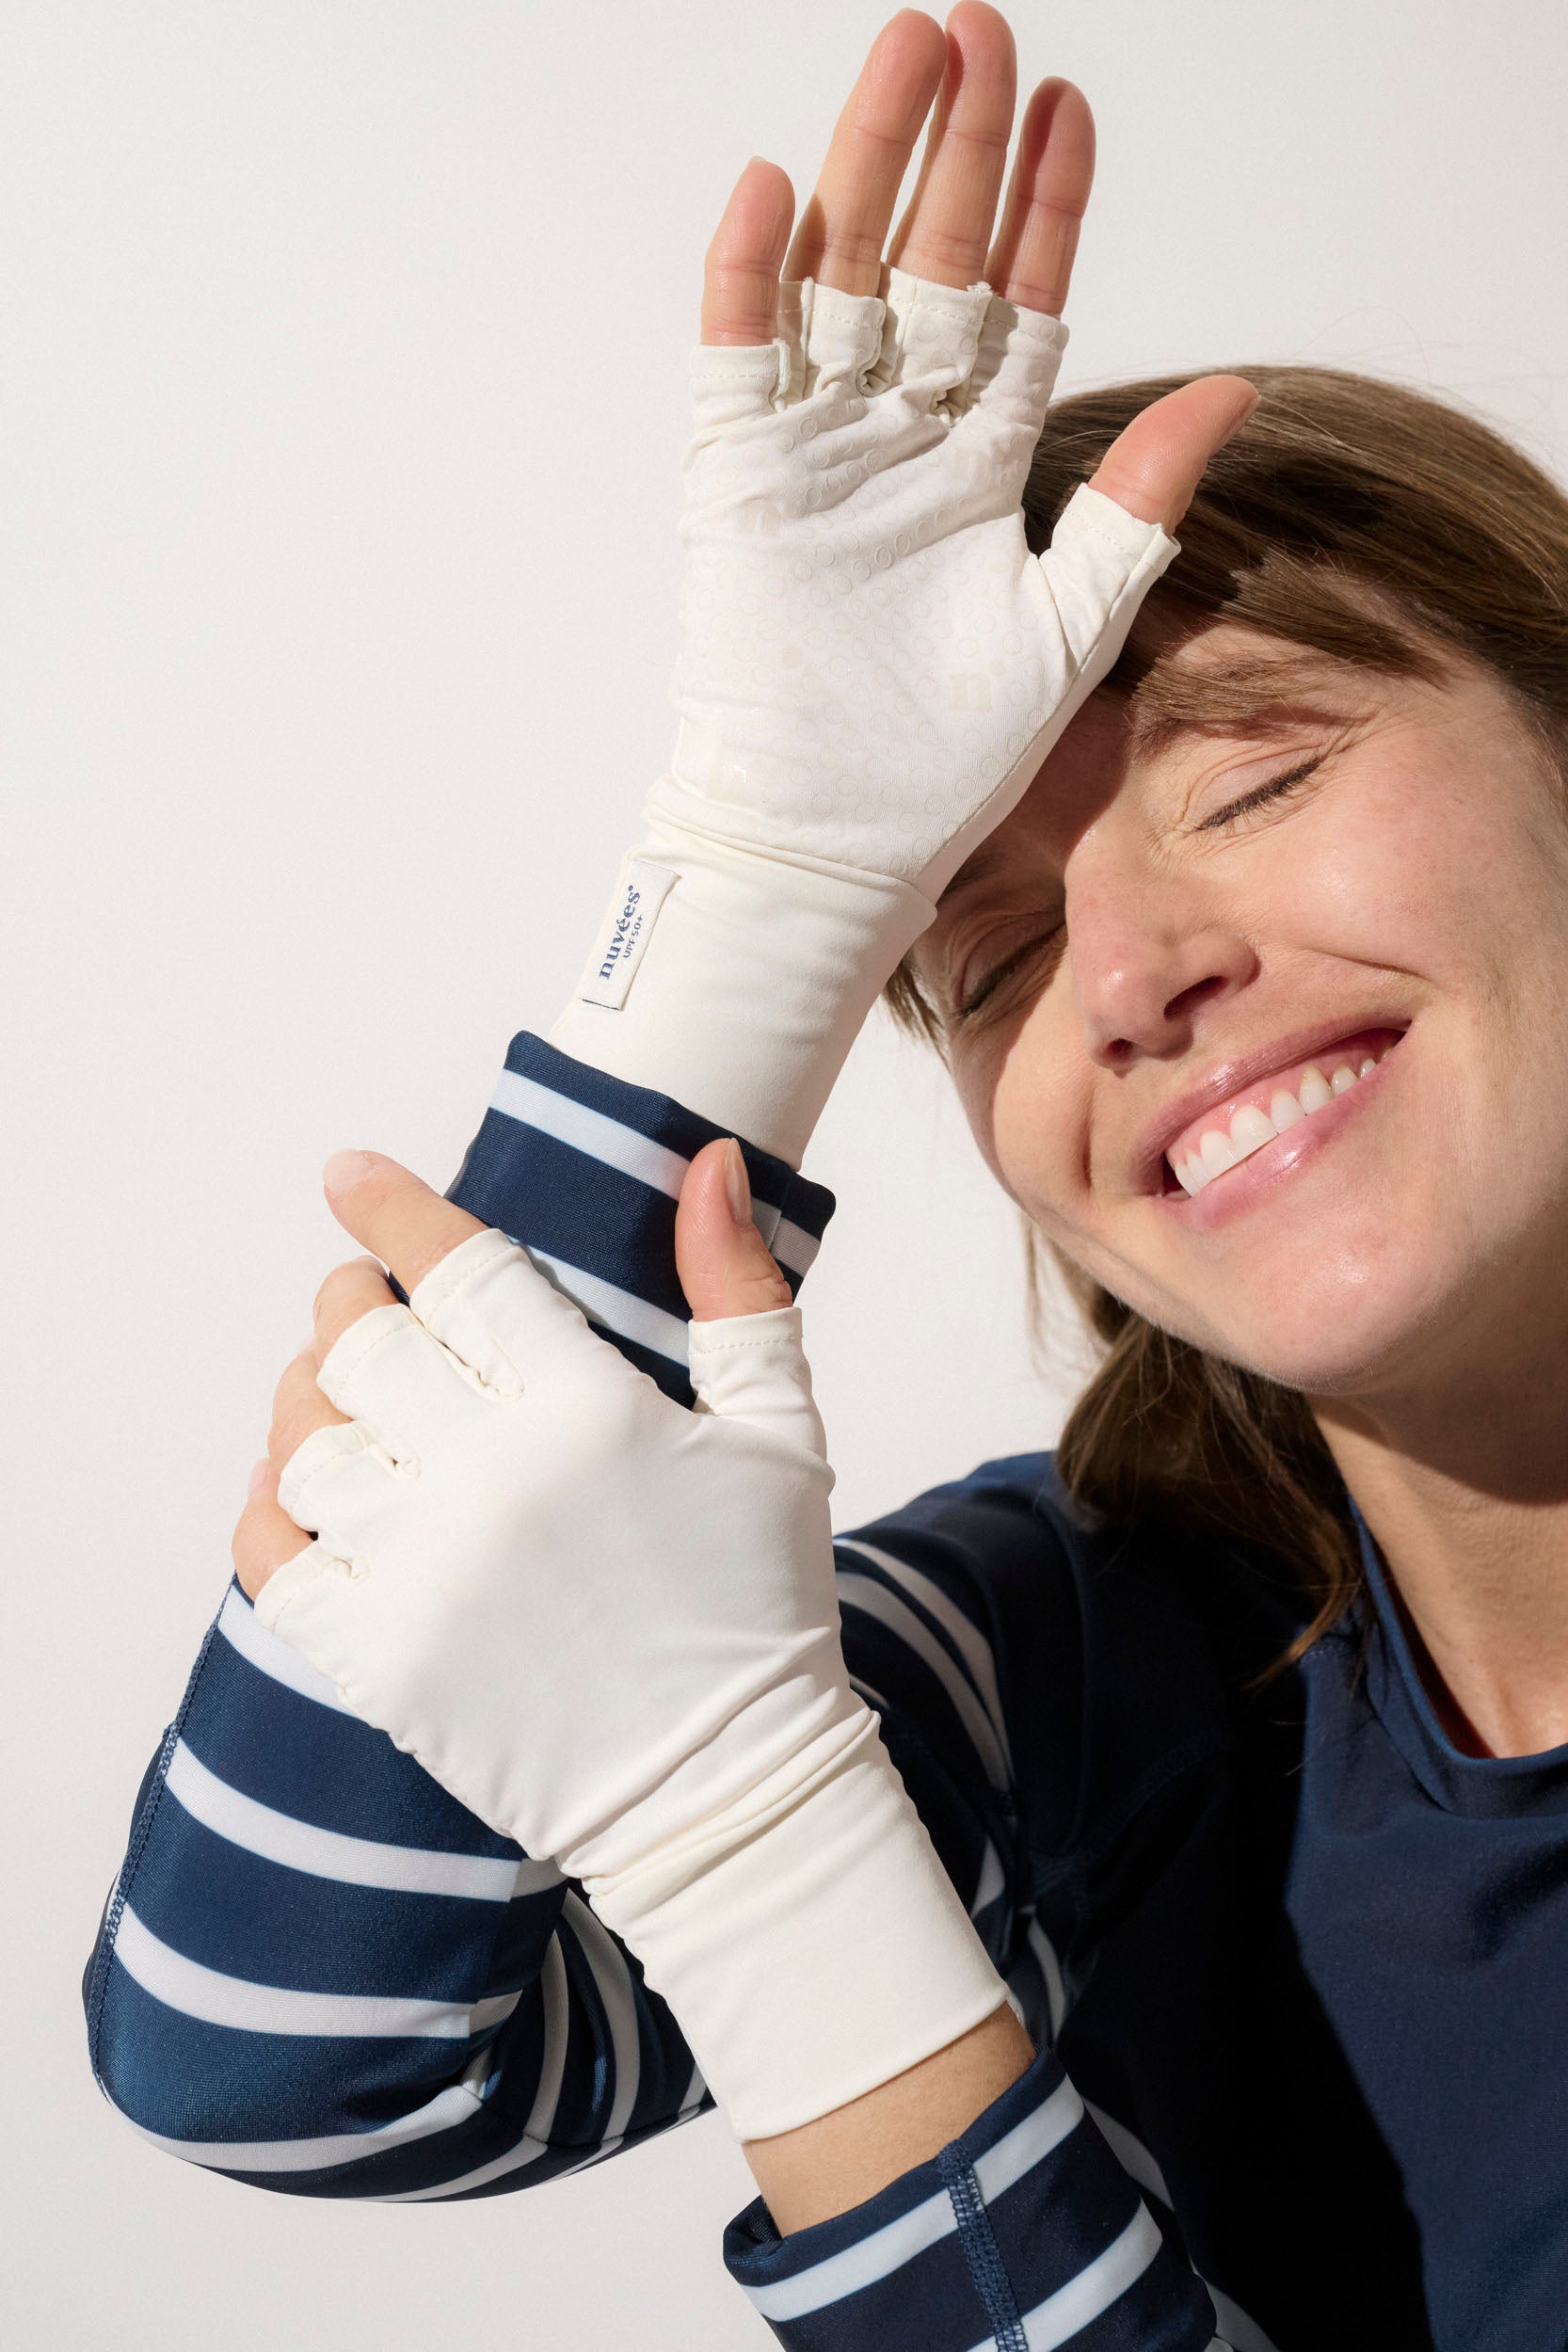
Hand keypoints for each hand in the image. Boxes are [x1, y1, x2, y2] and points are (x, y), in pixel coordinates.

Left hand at [234, 1139, 798, 1602]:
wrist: (727, 1789)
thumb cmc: (760, 1601)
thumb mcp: (781, 1432)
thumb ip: (737, 1288)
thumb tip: (708, 1161)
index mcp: (587, 1410)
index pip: (458, 1267)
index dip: (391, 1207)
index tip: (348, 1175)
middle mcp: (491, 1479)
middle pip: (359, 1342)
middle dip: (348, 1300)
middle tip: (362, 1301)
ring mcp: (425, 1572)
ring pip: (303, 1441)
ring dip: (306, 1400)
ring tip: (338, 1397)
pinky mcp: (382, 1658)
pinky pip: (270, 1561)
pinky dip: (265, 1512)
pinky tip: (294, 1491)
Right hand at [550, 6, 1255, 1160]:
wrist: (832, 836)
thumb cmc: (946, 760)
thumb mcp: (1069, 624)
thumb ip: (1137, 507)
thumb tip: (1231, 392)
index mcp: (977, 465)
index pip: (1016, 304)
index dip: (1042, 206)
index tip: (1069, 105)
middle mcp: (897, 437)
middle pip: (931, 261)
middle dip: (960, 147)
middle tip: (980, 26)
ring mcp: (815, 448)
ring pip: (843, 276)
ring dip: (872, 168)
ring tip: (909, 55)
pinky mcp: (740, 477)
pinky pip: (740, 353)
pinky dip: (752, 275)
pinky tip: (782, 186)